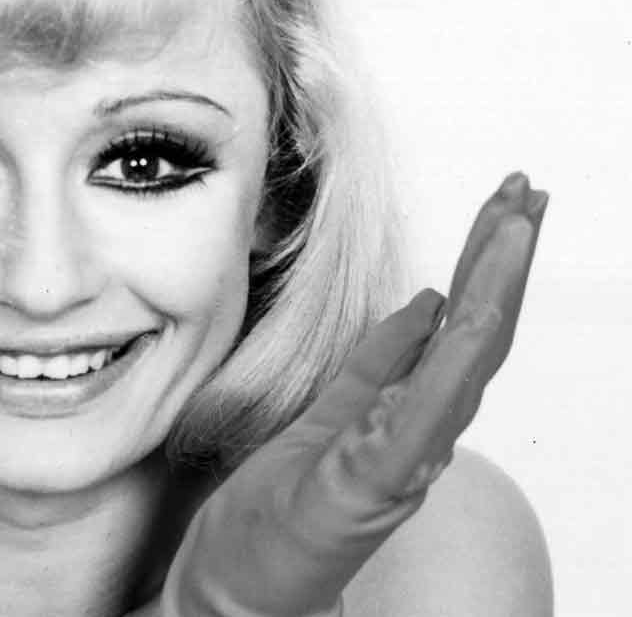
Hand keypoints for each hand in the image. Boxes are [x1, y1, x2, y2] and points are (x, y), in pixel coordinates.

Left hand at [159, 173, 547, 615]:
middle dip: (502, 258)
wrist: (239, 594)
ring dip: (492, 291)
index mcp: (406, 415)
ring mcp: (398, 464)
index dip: (487, 264)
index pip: (460, 328)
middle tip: (526, 189)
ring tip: (516, 224)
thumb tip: (423, 301)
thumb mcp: (326, 413)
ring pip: (462, 367)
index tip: (507, 204)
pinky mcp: (366, 488)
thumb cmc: (283, 513)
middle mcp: (417, 437)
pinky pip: (415, 420)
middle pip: (475, 335)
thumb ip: (379, 362)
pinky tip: (463, 311)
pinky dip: (445, 366)